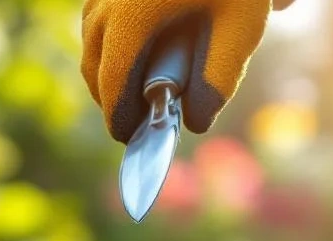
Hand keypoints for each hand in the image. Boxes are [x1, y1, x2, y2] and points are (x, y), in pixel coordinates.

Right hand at [81, 0, 285, 142]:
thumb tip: (197, 122)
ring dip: (105, 64)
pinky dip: (108, 36)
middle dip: (107, 94)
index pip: (112, 78)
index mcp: (135, 13)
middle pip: (94, 58)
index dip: (117, 113)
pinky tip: (131, 45)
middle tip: (128, 120)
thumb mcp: (240, 23)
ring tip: (129, 87)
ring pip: (91, 32)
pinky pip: (99, 9)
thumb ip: (219, 77)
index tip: (126, 136)